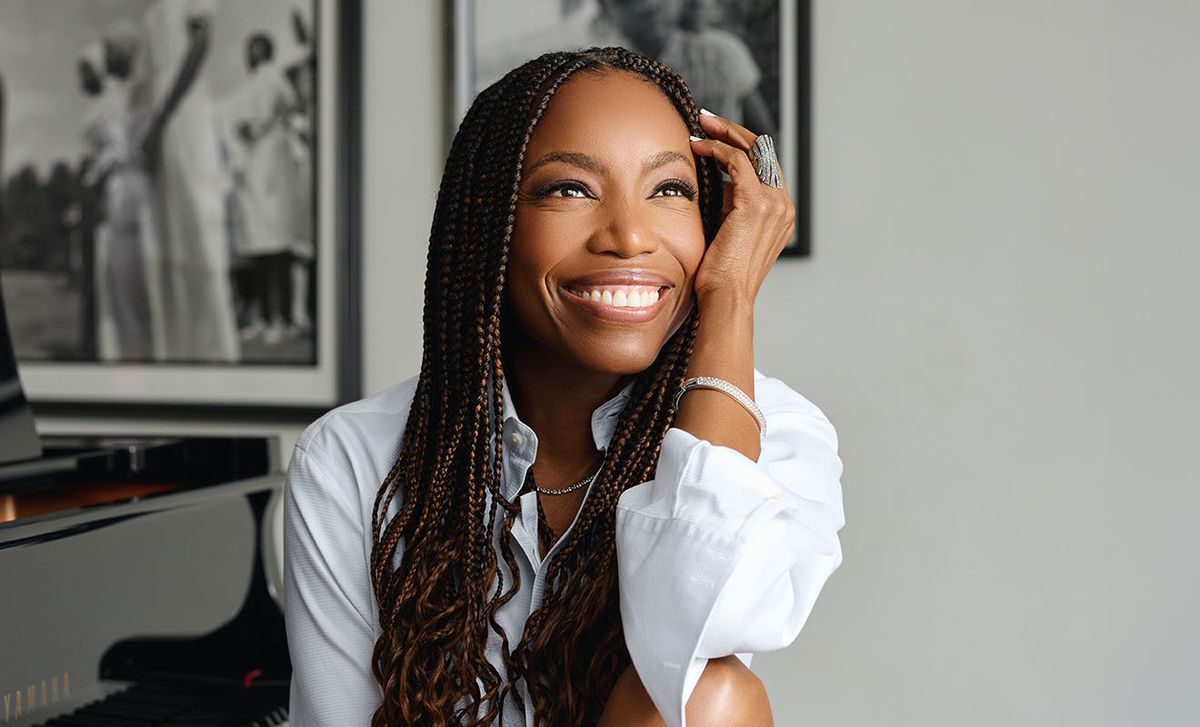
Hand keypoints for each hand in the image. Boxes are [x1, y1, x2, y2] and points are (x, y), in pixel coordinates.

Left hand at [688, 111, 795, 308]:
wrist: (726, 297)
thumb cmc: (721, 275)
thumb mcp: (730, 233)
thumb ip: (732, 208)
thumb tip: (719, 186)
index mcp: (781, 214)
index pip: (765, 167)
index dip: (741, 147)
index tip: (716, 137)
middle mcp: (783, 205)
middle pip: (764, 151)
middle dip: (734, 131)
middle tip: (707, 120)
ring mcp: (774, 202)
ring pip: (752, 149)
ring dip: (724, 133)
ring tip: (701, 125)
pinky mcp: (755, 201)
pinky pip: (736, 161)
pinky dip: (716, 148)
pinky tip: (698, 146)